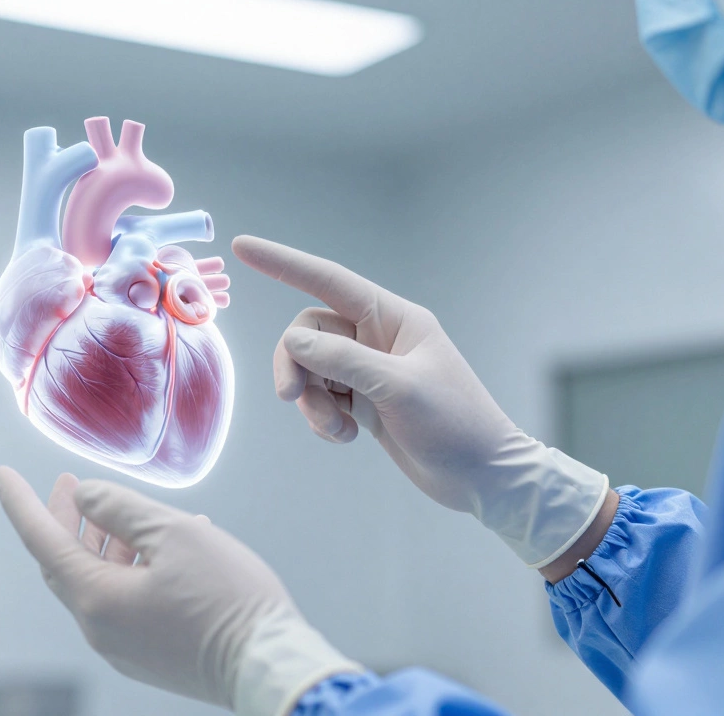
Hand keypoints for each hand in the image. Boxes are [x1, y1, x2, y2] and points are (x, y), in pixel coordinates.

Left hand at [0, 466, 360, 714]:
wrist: (271, 666)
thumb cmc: (228, 598)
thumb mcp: (173, 533)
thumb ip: (120, 508)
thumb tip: (86, 497)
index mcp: (97, 598)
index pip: (42, 541)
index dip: (20, 502)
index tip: (1, 474)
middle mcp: (100, 628)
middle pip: (66, 564)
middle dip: (67, 519)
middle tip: (72, 483)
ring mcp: (124, 647)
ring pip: (98, 583)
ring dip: (103, 542)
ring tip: (124, 511)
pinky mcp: (150, 655)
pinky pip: (123, 602)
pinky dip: (128, 567)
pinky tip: (158, 546)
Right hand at [232, 235, 609, 567]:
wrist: (482, 477)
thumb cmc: (455, 424)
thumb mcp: (397, 387)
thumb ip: (342, 359)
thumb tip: (293, 342)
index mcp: (395, 318)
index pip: (327, 281)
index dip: (283, 263)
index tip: (242, 246)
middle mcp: (377, 338)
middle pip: (308, 333)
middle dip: (295, 365)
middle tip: (290, 398)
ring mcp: (368, 370)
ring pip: (310, 369)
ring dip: (311, 401)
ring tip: (337, 430)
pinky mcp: (362, 402)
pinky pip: (320, 397)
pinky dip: (322, 418)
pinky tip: (346, 437)